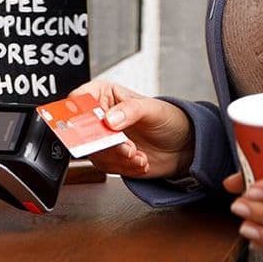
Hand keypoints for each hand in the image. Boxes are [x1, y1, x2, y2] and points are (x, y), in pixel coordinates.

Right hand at [70, 80, 194, 180]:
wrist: (183, 145)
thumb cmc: (168, 119)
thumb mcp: (152, 109)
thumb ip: (129, 110)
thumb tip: (109, 119)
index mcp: (104, 95)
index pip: (79, 100)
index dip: (80, 113)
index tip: (93, 125)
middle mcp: (100, 117)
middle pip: (84, 131)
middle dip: (106, 143)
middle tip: (127, 147)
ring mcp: (104, 139)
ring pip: (94, 152)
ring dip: (119, 157)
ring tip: (138, 154)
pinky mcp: (110, 158)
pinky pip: (107, 167)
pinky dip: (125, 166)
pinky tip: (140, 161)